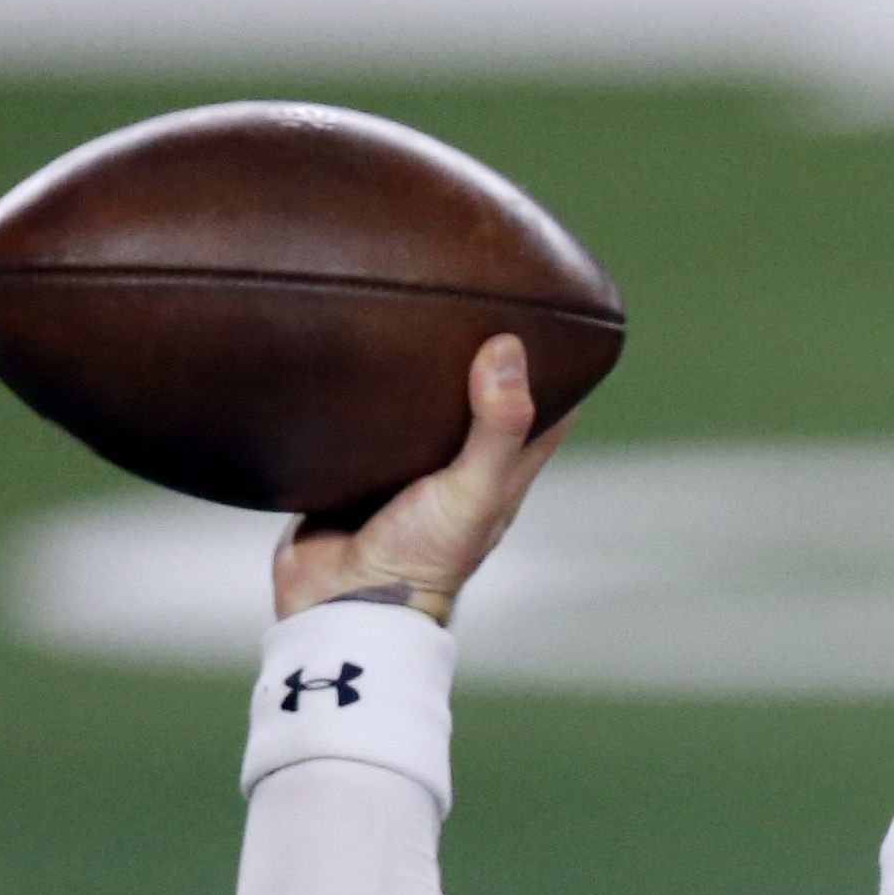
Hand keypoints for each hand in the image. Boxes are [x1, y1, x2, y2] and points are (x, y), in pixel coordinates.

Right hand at [271, 334, 568, 624]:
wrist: (338, 600)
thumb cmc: (420, 555)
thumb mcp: (472, 488)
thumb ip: (496, 426)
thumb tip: (508, 347)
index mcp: (501, 474)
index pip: (545, 412)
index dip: (555, 369)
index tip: (554, 317)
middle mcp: (458, 469)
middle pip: (480, 402)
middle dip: (479, 356)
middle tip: (471, 294)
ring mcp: (405, 470)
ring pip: (420, 408)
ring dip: (416, 370)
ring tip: (405, 306)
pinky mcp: (353, 471)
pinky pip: (362, 421)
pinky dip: (361, 392)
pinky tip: (347, 349)